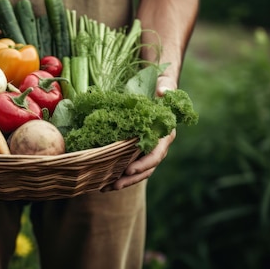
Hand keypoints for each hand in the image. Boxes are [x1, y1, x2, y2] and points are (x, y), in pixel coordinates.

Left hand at [101, 75, 177, 191]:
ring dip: (123, 180)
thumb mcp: (163, 80)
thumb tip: (163, 91)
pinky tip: (104, 179)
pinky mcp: (135, 147)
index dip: (144, 163)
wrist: (156, 84)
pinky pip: (129, 162)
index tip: (129, 169)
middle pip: (147, 167)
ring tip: (106, 187)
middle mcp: (158, 143)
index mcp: (165, 132)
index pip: (157, 153)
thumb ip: (166, 85)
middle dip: (131, 178)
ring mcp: (146, 147)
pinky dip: (118, 172)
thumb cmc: (160, 83)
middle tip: (114, 185)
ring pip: (138, 169)